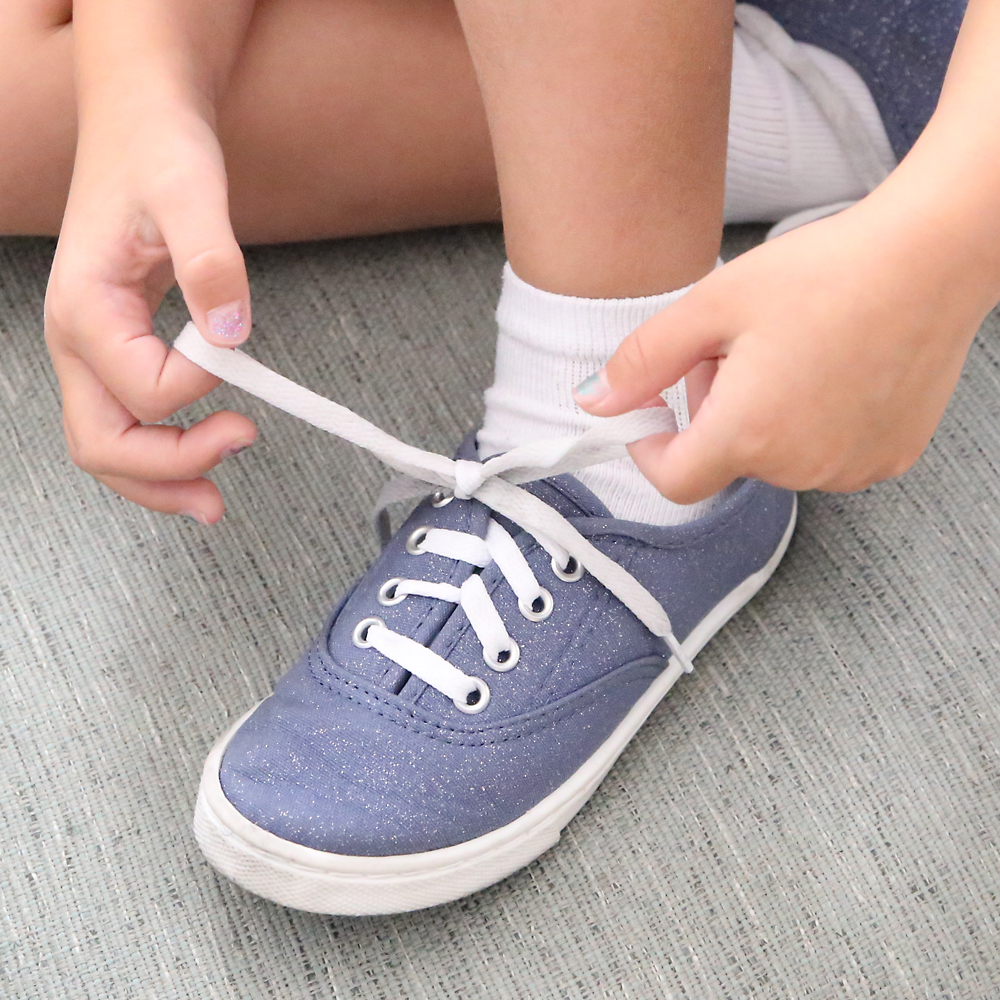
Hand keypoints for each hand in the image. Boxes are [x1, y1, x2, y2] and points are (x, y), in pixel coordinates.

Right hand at [45, 103, 255, 522]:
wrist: (140, 119)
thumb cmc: (158, 147)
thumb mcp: (191, 191)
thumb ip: (211, 260)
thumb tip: (231, 332)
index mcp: (86, 308)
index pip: (142, 392)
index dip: (198, 390)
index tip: (237, 359)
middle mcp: (75, 340)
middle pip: (103, 445)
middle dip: (167, 472)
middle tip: (229, 476)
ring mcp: (92, 349)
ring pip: (107, 446)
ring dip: (158, 482)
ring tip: (213, 503)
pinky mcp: (116, 349)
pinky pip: (126, 422)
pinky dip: (159, 455)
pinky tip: (198, 458)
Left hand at [576, 199, 993, 502]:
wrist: (931, 257)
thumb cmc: (826, 273)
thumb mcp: (713, 305)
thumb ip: (644, 361)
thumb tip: (595, 402)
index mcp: (749, 435)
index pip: (674, 481)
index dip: (651, 448)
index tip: (653, 412)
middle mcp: (800, 467)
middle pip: (726, 457)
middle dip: (715, 409)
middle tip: (736, 345)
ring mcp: (850, 468)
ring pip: (776, 455)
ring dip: (764, 415)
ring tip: (791, 349)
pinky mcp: (888, 456)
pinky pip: (825, 453)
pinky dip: (812, 420)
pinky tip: (831, 367)